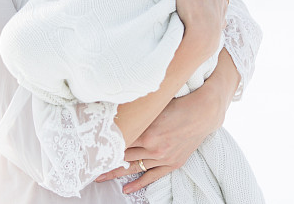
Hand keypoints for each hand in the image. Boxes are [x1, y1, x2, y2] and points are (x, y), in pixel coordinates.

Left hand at [96, 87, 221, 192]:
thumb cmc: (179, 103)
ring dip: (116, 173)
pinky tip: (126, 189)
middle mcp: (153, 147)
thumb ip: (137, 113)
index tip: (91, 149)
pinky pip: (152, 176)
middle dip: (106, 160)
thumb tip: (119, 113)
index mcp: (147, 131)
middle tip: (89, 165)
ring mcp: (163, 157)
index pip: (120, 142)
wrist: (203, 112)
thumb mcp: (154, 106)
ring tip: (100, 177)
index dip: (105, 146)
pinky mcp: (173, 163)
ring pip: (134, 167)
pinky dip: (138, 183)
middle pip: (123, 156)